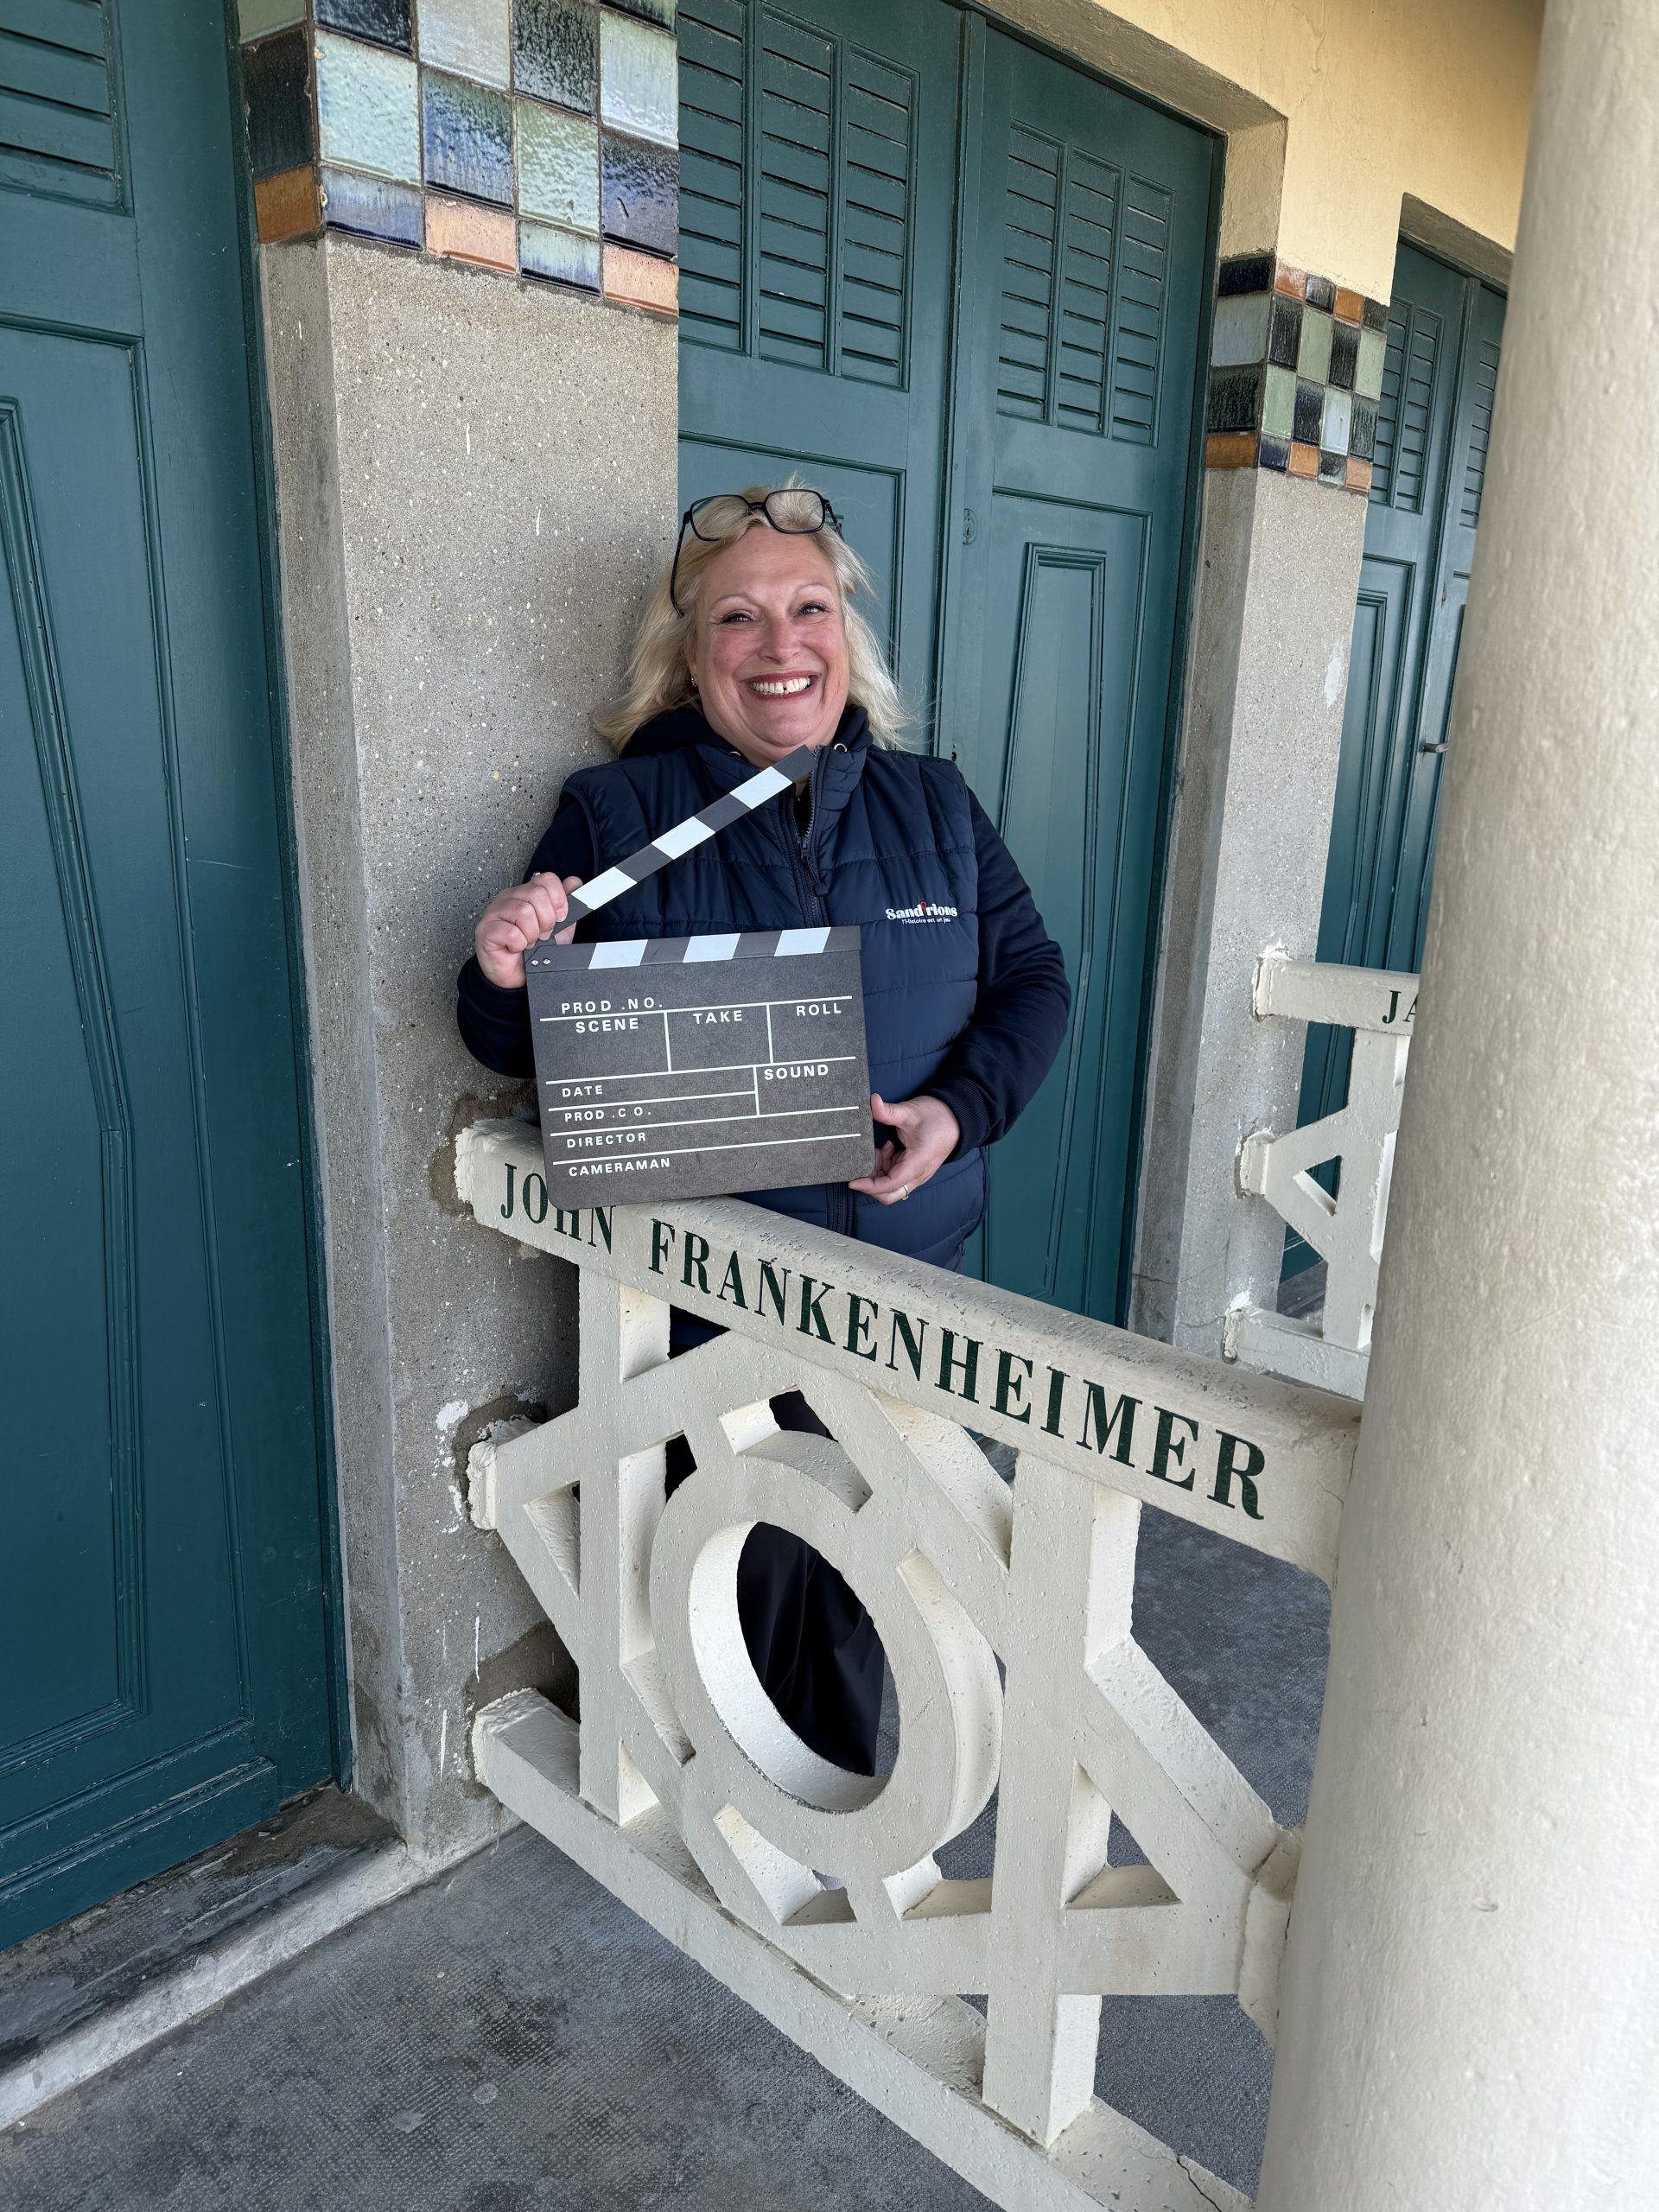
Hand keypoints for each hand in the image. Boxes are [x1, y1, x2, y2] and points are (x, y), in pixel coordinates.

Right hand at [474, 873, 582, 988]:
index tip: (560, 918)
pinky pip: (511, 932)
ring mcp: (495, 912)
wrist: (516, 977)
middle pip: (537, 894)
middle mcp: (510, 898)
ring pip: (524, 912)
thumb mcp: (558, 928)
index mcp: (526, 894)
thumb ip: (566, 905)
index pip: (546, 880)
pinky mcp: (486, 930)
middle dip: (547, 920)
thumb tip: (574, 883)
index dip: (558, 900)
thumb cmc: (533, 952)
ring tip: (528, 942)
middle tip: (542, 934)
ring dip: (532, 934)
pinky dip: (519, 944)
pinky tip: (516, 947)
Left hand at [849, 1092, 959, 1205]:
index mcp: (917, 1164)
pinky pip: (894, 1177)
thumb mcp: (910, 1112)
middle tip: (863, 1163)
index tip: (853, 1180)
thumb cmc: (937, 1117)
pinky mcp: (913, 1169)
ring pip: (890, 1186)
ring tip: (879, 1149)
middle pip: (889, 1194)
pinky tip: (886, 1148)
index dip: (869, 1186)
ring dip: (878, 1172)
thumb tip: (872, 1102)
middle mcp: (917, 1174)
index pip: (890, 1185)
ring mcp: (916, 1173)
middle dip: (871, 1183)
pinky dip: (884, 1166)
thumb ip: (888, 1111)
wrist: (956, 1118)